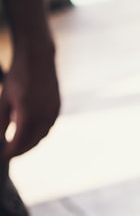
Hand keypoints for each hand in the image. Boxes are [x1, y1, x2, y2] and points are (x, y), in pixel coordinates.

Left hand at [0, 39, 58, 160]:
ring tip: (20, 144)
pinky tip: (30, 130)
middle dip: (21, 150)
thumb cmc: (17, 77)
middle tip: (11, 153)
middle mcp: (43, 116)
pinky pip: (48, 126)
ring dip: (31, 142)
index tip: (3, 156)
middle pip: (33, 142)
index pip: (19, 141)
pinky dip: (39, 132)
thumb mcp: (4, 99)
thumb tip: (0, 138)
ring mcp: (53, 112)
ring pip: (42, 135)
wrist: (38, 59)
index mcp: (27, 114)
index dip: (10, 151)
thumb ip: (1, 121)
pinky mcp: (57, 107)